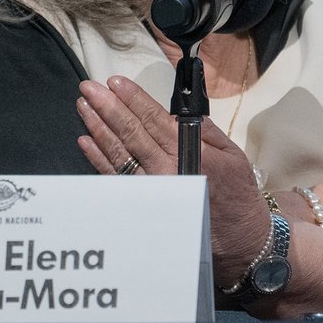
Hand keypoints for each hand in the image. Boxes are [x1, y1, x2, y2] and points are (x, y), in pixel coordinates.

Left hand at [76, 76, 270, 286]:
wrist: (239, 240)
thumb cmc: (237, 194)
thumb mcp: (233, 154)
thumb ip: (206, 130)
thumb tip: (178, 112)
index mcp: (190, 152)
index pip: (154, 119)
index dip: (133, 99)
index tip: (114, 82)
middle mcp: (167, 169)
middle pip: (131, 132)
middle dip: (107, 107)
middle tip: (88, 87)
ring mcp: (151, 188)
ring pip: (118, 153)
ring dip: (98, 128)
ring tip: (83, 107)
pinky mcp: (143, 205)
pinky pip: (115, 179)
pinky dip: (98, 159)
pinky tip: (86, 141)